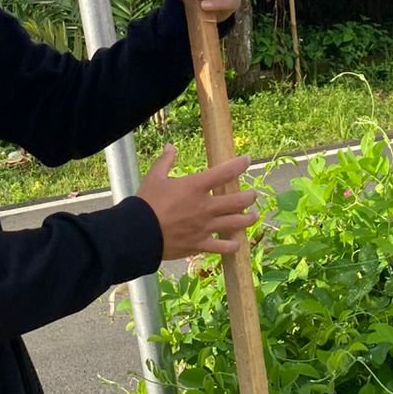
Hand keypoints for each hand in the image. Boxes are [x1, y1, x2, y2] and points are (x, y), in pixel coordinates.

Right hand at [137, 145, 256, 259]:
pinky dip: (232, 245)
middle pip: (238, 201)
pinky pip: (223, 247)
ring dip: (248, 219)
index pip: (225, 172)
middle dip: (249, 196)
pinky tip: (236, 243)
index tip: (246, 161)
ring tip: (254, 215)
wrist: (138, 233)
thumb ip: (165, 161)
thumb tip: (171, 147)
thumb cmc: (146, 203)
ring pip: (236, 223)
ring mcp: (205, 227)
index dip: (239, 164)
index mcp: (196, 187)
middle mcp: (206, 207)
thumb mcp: (154, 177)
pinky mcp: (200, 244)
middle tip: (252, 194)